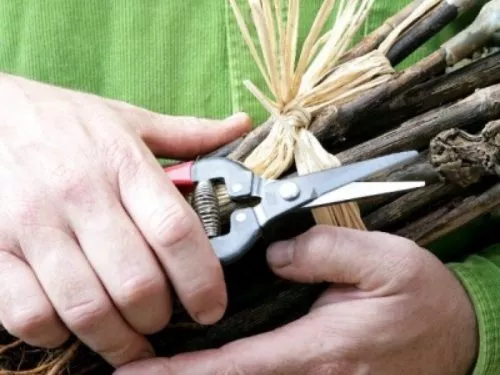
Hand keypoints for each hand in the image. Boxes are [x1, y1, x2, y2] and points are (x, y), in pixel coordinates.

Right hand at [0, 74, 250, 366]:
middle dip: (159, 318)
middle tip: (164, 320)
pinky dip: (58, 333)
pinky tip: (73, 324)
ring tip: (129, 340)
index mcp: (123, 164)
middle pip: (137, 283)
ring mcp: (32, 224)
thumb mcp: (127, 119)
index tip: (211, 308)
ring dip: (116, 338)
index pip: (176, 233)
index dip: (202, 281)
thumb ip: (187, 133)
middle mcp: (81, 195)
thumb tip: (241, 126)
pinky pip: (30, 313)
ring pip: (87, 308)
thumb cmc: (62, 121)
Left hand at [114, 226, 478, 374]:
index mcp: (317, 349)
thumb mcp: (384, 261)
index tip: (134, 372)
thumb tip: (277, 252)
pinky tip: (203, 362)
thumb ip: (325, 251)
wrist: (452, 336)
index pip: (233, 367)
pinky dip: (226, 374)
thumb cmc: (419, 301)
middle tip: (126, 368)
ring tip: (152, 364)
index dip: (181, 373)